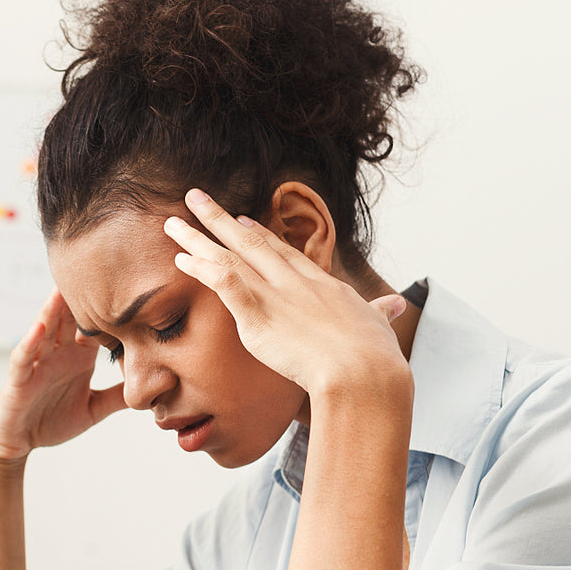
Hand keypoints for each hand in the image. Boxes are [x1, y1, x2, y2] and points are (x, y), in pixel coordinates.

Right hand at [0, 287, 126, 464]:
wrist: (17, 440)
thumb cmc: (50, 420)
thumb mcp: (93, 409)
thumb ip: (117, 396)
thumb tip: (153, 388)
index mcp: (78, 358)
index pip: (97, 327)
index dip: (112, 309)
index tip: (131, 286)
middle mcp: (58, 354)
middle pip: (71, 319)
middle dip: (81, 296)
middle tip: (99, 270)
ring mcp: (37, 363)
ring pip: (45, 329)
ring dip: (53, 309)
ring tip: (63, 287)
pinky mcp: (18, 379)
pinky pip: (23, 357)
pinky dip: (29, 341)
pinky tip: (38, 326)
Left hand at [164, 189, 408, 397]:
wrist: (363, 371)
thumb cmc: (374, 357)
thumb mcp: (379, 326)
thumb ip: (379, 313)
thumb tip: (398, 304)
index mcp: (321, 284)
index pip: (284, 252)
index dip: (260, 235)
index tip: (243, 219)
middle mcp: (294, 281)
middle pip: (250, 242)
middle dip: (220, 219)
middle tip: (196, 198)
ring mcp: (274, 294)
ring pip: (228, 256)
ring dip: (198, 238)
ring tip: (172, 223)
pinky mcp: (256, 314)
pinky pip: (223, 282)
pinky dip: (202, 269)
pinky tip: (182, 259)